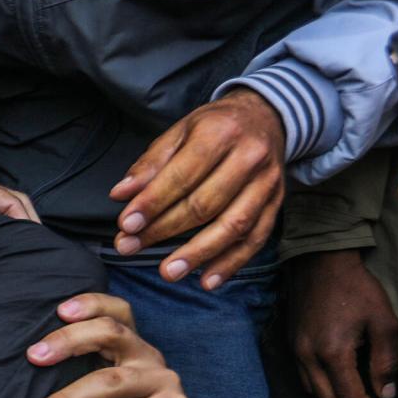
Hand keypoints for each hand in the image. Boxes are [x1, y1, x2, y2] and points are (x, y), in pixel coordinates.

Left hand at [27, 292, 210, 397]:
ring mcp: (165, 383)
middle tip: (33, 358)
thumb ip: (72, 382)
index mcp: (130, 348)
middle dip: (68, 341)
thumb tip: (26, 374)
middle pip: (111, 332)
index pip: (116, 311)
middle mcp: (150, 357)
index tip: (58, 311)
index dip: (90, 304)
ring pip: (111, 381)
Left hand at [113, 89, 285, 288]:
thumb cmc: (214, 127)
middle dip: (164, 230)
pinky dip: (231, 263)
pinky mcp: (276, 203)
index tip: (126, 225)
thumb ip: (150, 164)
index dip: (153, 202)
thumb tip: (121, 195)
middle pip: (205, 203)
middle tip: (130, 248)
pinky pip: (256, 239)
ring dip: (199, 254)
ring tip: (168, 273)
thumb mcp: (179, 132)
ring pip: (233, 225)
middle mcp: (249, 157)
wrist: (266, 117)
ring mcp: (267, 182)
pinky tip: (207, 280)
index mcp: (220, 133)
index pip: (182, 174)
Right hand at [286, 250, 397, 397]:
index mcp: (333, 353)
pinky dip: (322, 388)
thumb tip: (386, 394)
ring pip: (313, 392)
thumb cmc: (357, 288)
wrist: (320, 262)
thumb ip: (386, 361)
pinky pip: (304, 377)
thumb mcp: (384, 322)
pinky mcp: (291, 343)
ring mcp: (295, 351)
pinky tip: (338, 382)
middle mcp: (308, 357)